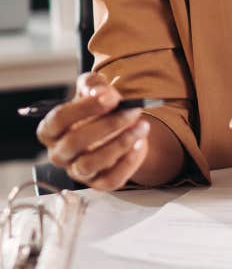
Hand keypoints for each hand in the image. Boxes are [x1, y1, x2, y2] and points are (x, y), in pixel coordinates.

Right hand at [35, 73, 148, 190]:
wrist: (121, 127)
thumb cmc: (101, 108)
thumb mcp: (95, 89)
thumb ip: (94, 85)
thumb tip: (102, 93)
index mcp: (51, 130)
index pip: (58, 119)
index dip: (84, 107)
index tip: (110, 97)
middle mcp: (60, 154)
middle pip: (74, 142)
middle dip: (107, 124)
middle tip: (133, 110)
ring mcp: (78, 171)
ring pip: (90, 164)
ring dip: (120, 143)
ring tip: (142, 126)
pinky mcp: (99, 183)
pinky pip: (111, 179)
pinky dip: (129, 161)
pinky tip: (140, 143)